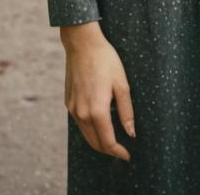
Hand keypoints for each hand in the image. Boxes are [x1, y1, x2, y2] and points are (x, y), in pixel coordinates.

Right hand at [60, 22, 135, 160]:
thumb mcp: (122, 84)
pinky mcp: (68, 102)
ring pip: (86, 134)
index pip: (107, 142)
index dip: (118, 152)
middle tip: (121, 150)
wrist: (82, 44)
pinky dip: (89, 129)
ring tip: (112, 138)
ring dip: (98, 140)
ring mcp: (73, 108)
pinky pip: (79, 123)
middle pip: (95, 143)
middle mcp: (82, 114)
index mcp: (97, 111)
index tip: (127, 155)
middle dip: (108, 150)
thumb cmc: (106, 61)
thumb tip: (131, 133)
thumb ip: (127, 111)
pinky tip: (99, 122)